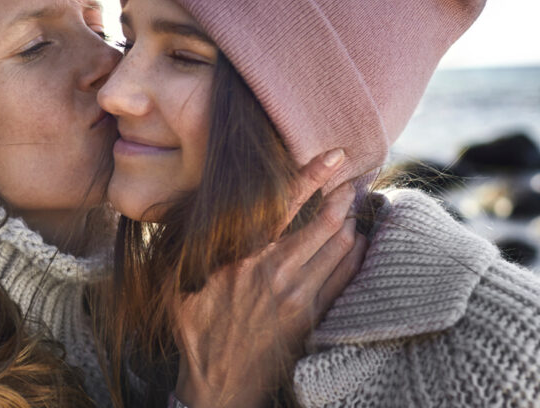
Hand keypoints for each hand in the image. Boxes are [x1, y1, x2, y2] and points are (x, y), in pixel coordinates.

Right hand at [171, 149, 368, 407]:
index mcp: (242, 257)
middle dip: (345, 194)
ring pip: (342, 245)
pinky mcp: (312, 317)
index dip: (314, 175)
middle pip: (327, 221)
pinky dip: (356, 252)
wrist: (216, 385)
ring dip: (353, 220)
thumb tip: (197, 204)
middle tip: (355, 178)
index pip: (286, 204)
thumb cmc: (195, 330)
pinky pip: (346, 274)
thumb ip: (196, 244)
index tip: (336, 155)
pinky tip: (356, 241)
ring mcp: (299, 296)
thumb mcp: (183, 282)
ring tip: (355, 205)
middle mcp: (275, 273)